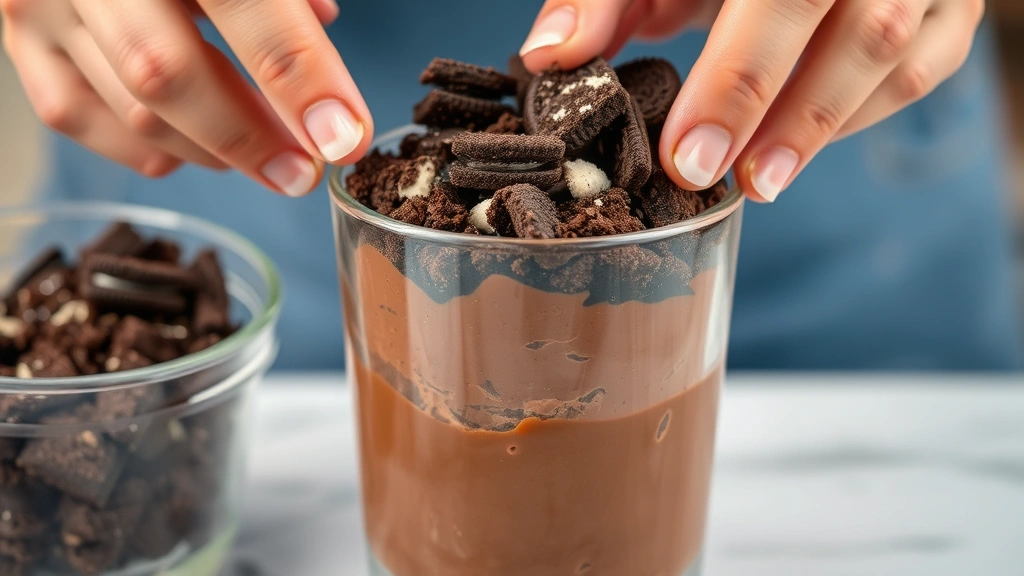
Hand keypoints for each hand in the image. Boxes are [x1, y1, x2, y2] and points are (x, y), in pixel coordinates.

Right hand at [1, 0, 373, 196]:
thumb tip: (322, 41)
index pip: (249, 8)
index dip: (304, 80)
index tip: (344, 136)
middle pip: (171, 75)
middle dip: (250, 139)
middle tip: (303, 173)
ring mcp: (42, 4)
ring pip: (134, 109)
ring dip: (212, 150)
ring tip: (263, 154)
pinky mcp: (19, 41)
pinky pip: (84, 118)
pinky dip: (151, 146)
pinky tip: (195, 143)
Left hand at [519, 0, 984, 201]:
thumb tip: (548, 57)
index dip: (738, 80)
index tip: (689, 157)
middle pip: (859, 25)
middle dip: (788, 114)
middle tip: (723, 181)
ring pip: (898, 51)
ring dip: (824, 126)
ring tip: (761, 182)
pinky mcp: (948, 6)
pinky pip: (922, 68)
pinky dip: (859, 114)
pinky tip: (800, 147)